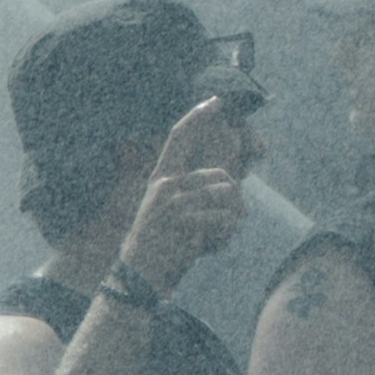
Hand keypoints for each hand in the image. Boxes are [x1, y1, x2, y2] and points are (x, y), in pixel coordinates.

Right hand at [108, 98, 253, 298]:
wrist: (139, 273)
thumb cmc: (160, 243)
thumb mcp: (167, 209)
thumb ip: (191, 191)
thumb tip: (227, 178)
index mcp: (160, 178)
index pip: (178, 137)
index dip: (197, 116)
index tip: (215, 100)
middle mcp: (165, 186)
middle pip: (221, 175)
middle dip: (235, 199)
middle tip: (232, 219)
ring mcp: (173, 203)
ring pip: (226, 195)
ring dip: (233, 218)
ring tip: (219, 234)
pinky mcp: (183, 222)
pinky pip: (224, 219)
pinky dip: (226, 233)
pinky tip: (211, 245)